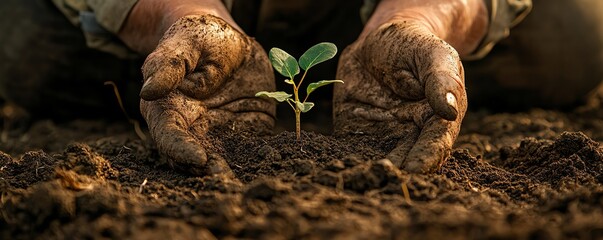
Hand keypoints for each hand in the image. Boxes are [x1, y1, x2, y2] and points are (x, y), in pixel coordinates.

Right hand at [140, 15, 274, 174]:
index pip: (169, 136)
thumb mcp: (185, 43)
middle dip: (207, 171)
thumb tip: (149, 91)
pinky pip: (252, 149)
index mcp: (167, 109)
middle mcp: (191, 128)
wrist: (231, 41)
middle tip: (224, 179)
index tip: (198, 159)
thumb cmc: (199, 38)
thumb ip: (169, 66)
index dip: (180, 150)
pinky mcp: (245, 133)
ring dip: (231, 171)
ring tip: (241, 182)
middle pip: (194, 157)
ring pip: (222, 159)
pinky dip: (259, 158)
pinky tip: (269, 162)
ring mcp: (219, 133)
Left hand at [334, 21, 466, 172]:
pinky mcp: (358, 132)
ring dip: (371, 168)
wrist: (378, 41)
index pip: (436, 142)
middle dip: (398, 171)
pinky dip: (346, 154)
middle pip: (408, 158)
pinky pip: (352, 146)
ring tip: (360, 176)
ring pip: (380, 157)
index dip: (426, 157)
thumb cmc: (413, 45)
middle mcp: (413, 132)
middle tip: (385, 179)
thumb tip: (449, 111)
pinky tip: (338, 157)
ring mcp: (385, 134)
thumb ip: (441, 80)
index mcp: (438, 117)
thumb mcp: (432, 54)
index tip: (414, 170)